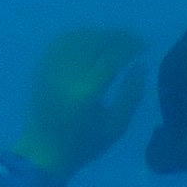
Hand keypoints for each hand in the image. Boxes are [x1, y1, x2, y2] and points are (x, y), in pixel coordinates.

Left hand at [17, 26, 149, 176]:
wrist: (43, 152)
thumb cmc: (84, 144)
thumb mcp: (117, 126)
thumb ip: (132, 94)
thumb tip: (140, 65)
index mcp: (86, 93)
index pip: (112, 56)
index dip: (131, 46)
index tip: (145, 46)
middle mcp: (67, 76)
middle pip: (95, 41)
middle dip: (118, 36)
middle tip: (134, 41)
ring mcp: (51, 69)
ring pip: (79, 36)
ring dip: (100, 34)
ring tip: (115, 42)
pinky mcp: (41, 68)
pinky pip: (61, 40)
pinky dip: (80, 35)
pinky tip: (92, 42)